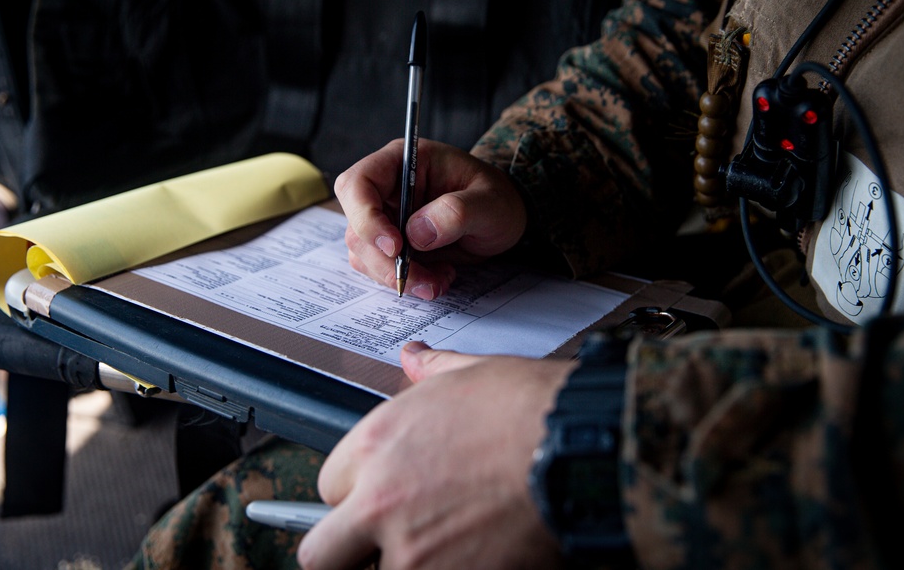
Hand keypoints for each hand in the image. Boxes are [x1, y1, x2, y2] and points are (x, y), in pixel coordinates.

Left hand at [297, 344, 573, 569]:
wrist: (583, 446)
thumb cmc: (535, 408)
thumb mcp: (474, 373)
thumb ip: (433, 371)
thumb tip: (415, 355)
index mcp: (378, 445)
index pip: (328, 488)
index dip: (356, 497)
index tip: (379, 502)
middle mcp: (380, 503)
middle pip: (320, 556)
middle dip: (347, 553)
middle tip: (383, 546)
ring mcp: (413, 555)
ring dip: (401, 566)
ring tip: (445, 548)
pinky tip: (475, 559)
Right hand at [334, 139, 526, 299]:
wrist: (502, 221)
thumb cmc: (497, 200)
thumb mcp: (490, 202)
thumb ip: (456, 212)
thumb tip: (416, 234)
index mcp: (402, 161)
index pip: (358, 183)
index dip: (366, 217)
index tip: (395, 246)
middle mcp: (386, 188)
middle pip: (357, 226)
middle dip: (385, 260)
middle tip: (423, 280)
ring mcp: (386, 217)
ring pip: (364, 253)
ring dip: (397, 276)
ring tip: (438, 281)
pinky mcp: (391, 244)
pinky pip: (379, 268)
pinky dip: (405, 281)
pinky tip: (436, 278)